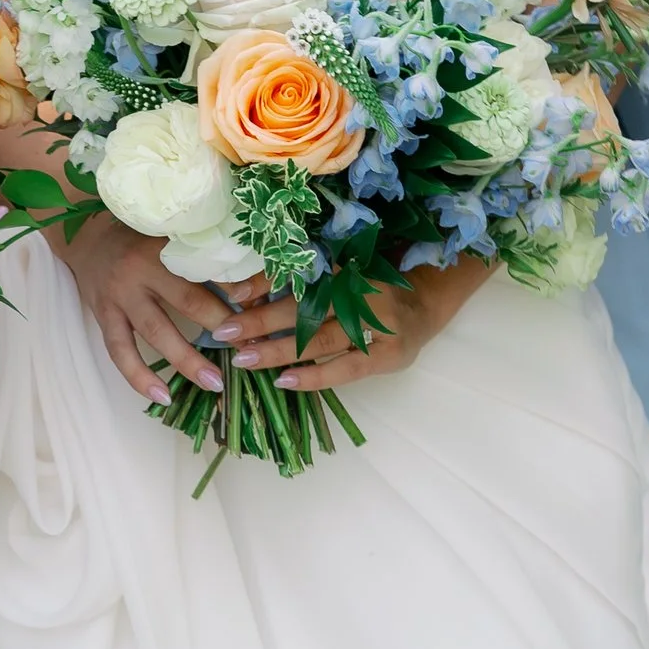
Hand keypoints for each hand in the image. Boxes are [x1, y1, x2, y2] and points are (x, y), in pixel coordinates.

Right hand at [65, 215, 255, 402]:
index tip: (261, 307)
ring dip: (186, 361)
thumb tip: (249, 284)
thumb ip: (200, 254)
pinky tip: (162, 397)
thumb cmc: (137, 236)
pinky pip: (121, 352)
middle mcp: (140, 272)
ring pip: (156, 333)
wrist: (85, 237)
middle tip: (249, 350)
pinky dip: (139, 377)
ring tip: (213, 382)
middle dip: (220, 327)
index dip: (235, 289)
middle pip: (186, 301)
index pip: (205, 269)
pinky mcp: (104, 317)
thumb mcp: (168, 235)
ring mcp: (119, 297)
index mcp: (162, 247)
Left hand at [233, 254, 489, 393]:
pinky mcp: (387, 355)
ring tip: (244, 359)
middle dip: (261, 321)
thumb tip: (240, 292)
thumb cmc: (369, 290)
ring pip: (319, 340)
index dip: (264, 283)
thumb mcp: (337, 277)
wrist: (424, 306)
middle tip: (224, 332)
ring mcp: (377, 324)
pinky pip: (345, 368)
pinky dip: (313, 377)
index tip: (230, 296)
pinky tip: (284, 382)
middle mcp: (361, 292)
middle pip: (305, 308)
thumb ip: (297, 282)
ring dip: (278, 350)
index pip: (300, 275)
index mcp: (346, 266)